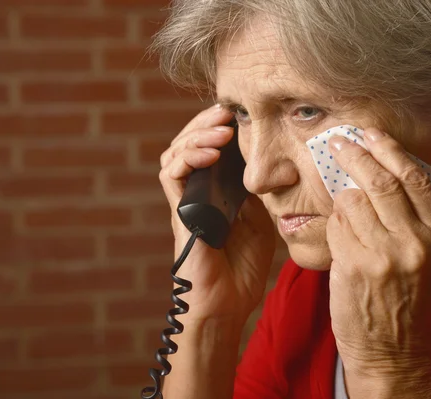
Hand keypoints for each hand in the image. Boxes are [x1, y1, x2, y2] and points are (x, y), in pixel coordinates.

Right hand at [159, 105, 275, 327]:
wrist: (227, 303)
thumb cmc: (241, 268)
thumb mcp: (258, 220)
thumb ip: (253, 193)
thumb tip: (258, 165)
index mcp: (213, 192)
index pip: (207, 150)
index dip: (217, 129)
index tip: (238, 114)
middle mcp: (195, 193)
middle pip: (187, 145)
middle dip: (204, 124)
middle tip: (225, 111)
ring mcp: (185, 202)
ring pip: (175, 154)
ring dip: (197, 135)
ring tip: (220, 127)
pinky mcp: (179, 213)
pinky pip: (172, 176)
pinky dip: (189, 158)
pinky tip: (212, 153)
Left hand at [326, 128, 430, 395]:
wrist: (394, 352)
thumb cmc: (406, 301)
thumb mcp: (428, 259)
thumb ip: (413, 219)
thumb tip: (380, 171)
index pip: (415, 178)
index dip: (389, 149)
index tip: (371, 133)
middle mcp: (418, 242)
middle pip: (381, 180)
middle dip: (355, 154)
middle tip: (338, 141)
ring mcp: (386, 254)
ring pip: (352, 200)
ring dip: (342, 200)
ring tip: (346, 215)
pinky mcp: (355, 265)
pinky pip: (336, 225)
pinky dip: (334, 225)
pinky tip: (341, 240)